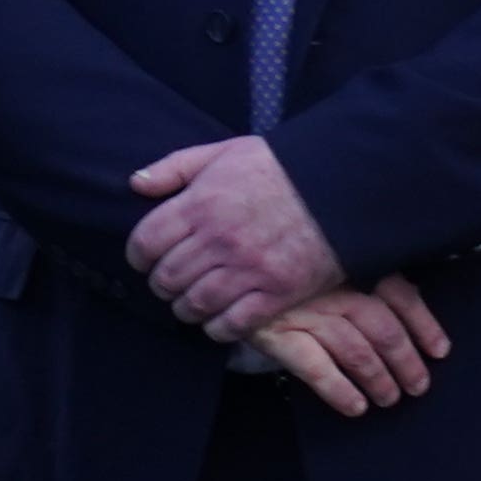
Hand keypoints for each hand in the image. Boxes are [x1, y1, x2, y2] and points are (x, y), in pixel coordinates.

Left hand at [128, 136, 342, 333]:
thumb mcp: (224, 153)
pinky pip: (233, 323)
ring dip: (186, 308)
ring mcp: (249, 268)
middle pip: (167, 278)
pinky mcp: (278, 292)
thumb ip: (175, 168)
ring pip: (195, 304)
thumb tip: (136, 183)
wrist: (344, 184)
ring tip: (192, 302)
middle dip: (162, 285)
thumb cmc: (281, 166)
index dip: (138, 257)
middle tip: (171, 284)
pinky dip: (218, 327)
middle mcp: (219, 239)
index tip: (146, 260)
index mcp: (200, 204)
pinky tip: (218, 320)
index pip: (145, 243)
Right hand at [247, 274, 453, 418]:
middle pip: (383, 328)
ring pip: (356, 350)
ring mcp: (304, 310)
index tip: (439, 350)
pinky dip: (338, 389)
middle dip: (405, 362)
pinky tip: (355, 406)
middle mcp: (331, 286)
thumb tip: (404, 298)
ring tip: (389, 399)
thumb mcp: (321, 256)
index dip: (424, 326)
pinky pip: (315, 366)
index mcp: (349, 263)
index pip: (400, 296)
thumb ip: (356, 270)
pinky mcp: (274, 333)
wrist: (216, 263)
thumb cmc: (278, 263)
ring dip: (378, 379)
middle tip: (417, 386)